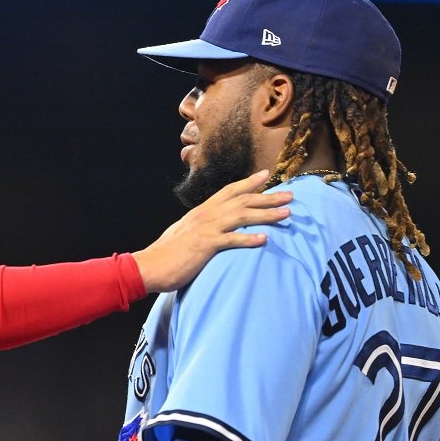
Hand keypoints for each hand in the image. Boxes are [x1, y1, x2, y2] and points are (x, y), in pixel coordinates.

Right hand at [132, 170, 291, 292]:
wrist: (149, 266)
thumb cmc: (167, 254)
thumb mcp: (185, 233)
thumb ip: (201, 227)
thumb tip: (212, 228)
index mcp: (201, 212)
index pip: (228, 191)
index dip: (249, 183)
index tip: (267, 175)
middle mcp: (205, 215)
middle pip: (241, 200)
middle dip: (268, 197)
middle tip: (290, 195)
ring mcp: (205, 229)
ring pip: (241, 216)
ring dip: (266, 214)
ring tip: (287, 214)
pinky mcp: (204, 245)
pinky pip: (231, 240)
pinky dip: (248, 239)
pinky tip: (264, 239)